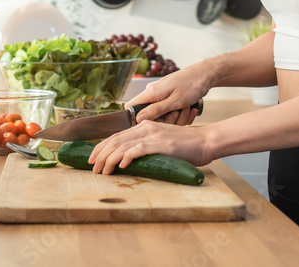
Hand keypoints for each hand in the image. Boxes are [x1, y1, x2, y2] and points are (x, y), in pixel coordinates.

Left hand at [88, 120, 211, 173]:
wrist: (205, 142)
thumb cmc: (186, 146)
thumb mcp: (163, 142)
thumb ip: (148, 146)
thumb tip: (131, 159)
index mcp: (145, 127)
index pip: (117, 135)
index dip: (102, 146)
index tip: (93, 158)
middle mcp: (146, 128)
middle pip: (116, 139)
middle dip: (101, 154)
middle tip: (93, 167)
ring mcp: (153, 135)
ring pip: (123, 145)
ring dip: (109, 159)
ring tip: (103, 171)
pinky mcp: (160, 144)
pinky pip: (138, 149)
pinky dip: (126, 157)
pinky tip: (120, 166)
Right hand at [124, 62, 213, 124]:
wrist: (206, 74)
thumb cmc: (192, 85)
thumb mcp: (175, 102)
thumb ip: (155, 110)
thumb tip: (138, 119)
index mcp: (151, 92)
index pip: (131, 107)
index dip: (138, 119)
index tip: (153, 124)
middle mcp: (154, 92)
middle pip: (150, 115)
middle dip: (166, 119)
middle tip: (178, 114)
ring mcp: (162, 94)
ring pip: (163, 115)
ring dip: (177, 116)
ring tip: (187, 108)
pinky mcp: (170, 96)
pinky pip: (171, 111)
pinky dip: (181, 113)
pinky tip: (190, 108)